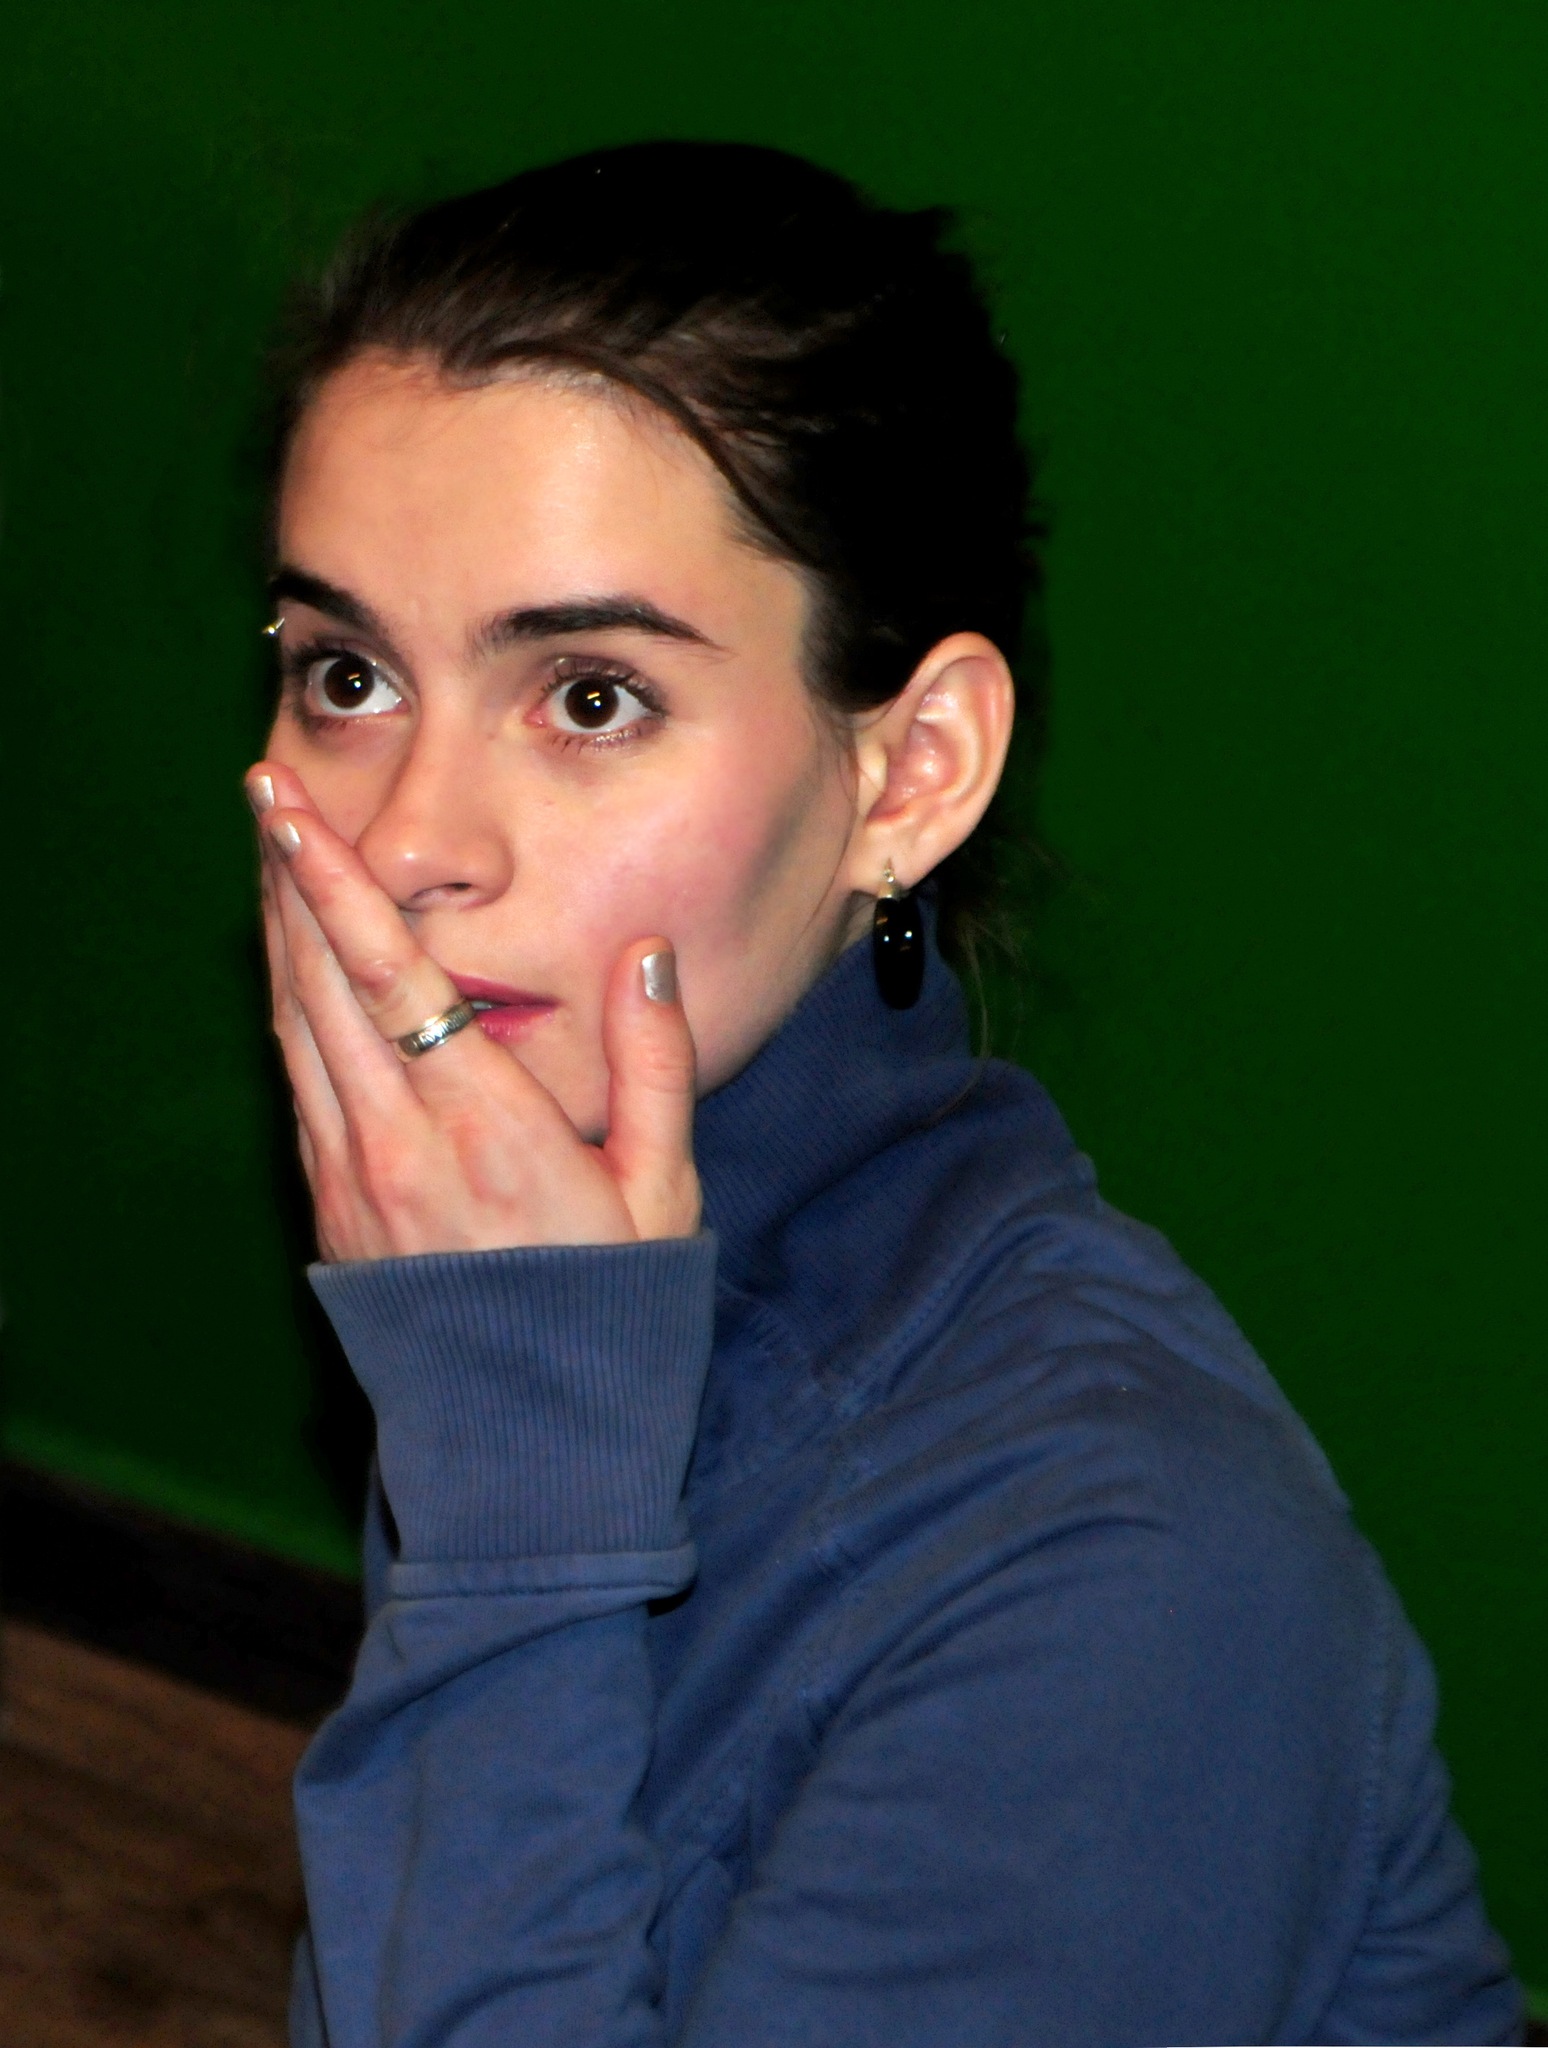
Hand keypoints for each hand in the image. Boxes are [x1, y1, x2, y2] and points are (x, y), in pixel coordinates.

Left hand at [248, 762, 700, 1261]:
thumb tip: (647, 950)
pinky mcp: (332, 1208)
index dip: (335, 884)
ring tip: (269, 856)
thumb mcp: (664, 1190)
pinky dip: (287, 1008)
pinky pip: (297, 1084)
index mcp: (484, 1125)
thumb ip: (655, 1063)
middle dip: (288, 880)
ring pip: (294, 1028)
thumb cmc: (612, 1309)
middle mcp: (396, 1142)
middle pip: (318, 983)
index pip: (390, 976)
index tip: (294, 813)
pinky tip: (291, 970)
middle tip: (267, 794)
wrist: (530, 1440)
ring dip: (278, 935)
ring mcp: (350, 1178)